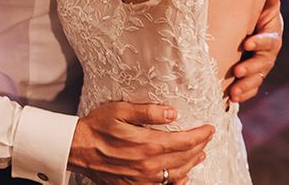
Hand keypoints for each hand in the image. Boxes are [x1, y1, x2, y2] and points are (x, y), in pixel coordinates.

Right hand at [68, 101, 213, 183]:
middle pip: (184, 158)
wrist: (77, 149)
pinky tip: (181, 175)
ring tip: (199, 154)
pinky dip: (177, 180)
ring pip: (177, 174)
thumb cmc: (98, 126)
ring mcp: (143, 180)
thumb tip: (173, 113)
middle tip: (207, 138)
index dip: (200, 135)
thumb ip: (148, 111)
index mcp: (147, 144)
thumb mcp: (121, 110)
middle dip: (199, 147)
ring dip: (192, 164)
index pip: (184, 142)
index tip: (210, 128)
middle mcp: (148, 166)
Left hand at [228, 0, 283, 102]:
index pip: (268, 42)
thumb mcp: (265, 8)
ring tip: (233, 92)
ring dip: (245, 86)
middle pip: (262, 64)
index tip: (247, 43)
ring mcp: (261, 68)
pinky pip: (251, 88)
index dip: (259, 42)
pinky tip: (232, 98)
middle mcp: (268, 56)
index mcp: (272, 38)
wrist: (258, 30)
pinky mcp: (253, 77)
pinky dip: (243, 94)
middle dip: (250, 69)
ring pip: (256, 80)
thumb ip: (270, 0)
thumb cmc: (260, 17)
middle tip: (237, 71)